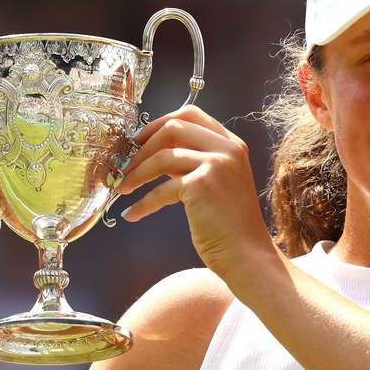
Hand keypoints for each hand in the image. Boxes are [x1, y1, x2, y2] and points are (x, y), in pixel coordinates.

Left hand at [117, 105, 274, 279]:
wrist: (247, 255)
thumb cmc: (230, 225)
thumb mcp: (218, 182)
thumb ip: (196, 162)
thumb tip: (155, 153)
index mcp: (232, 144)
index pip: (191, 114)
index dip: (159, 123)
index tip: (138, 140)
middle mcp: (227, 149)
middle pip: (173, 127)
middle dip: (142, 146)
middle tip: (124, 164)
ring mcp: (216, 165)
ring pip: (162, 156)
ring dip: (136, 173)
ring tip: (122, 188)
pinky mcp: (202, 185)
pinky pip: (161, 189)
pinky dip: (143, 203)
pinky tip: (132, 214)